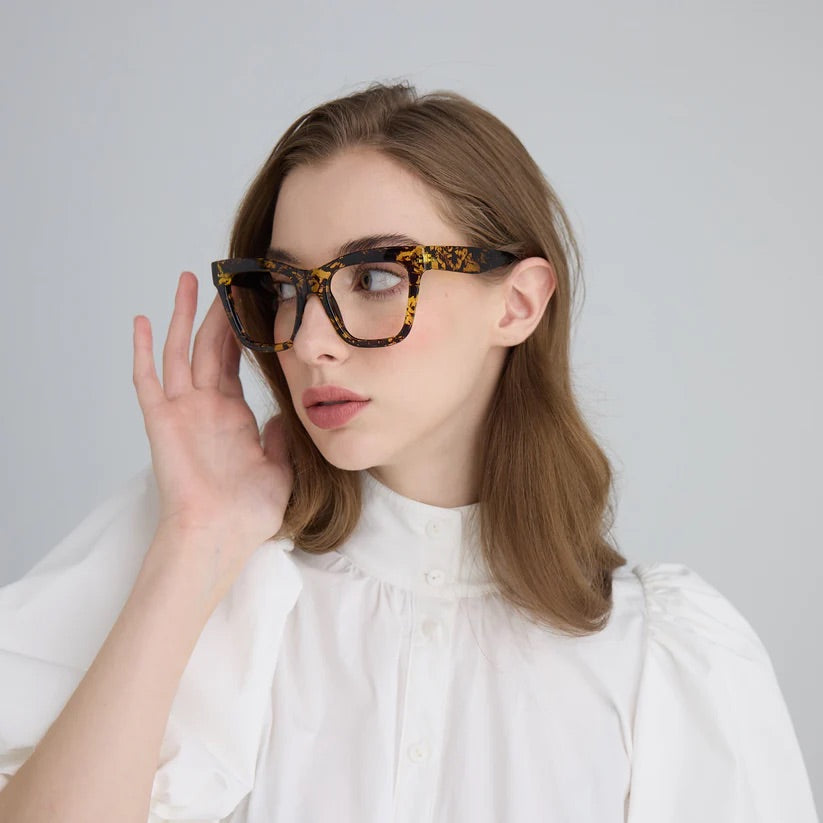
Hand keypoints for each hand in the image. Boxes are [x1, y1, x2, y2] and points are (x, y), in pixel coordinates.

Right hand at [132, 271, 293, 584]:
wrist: (222, 535)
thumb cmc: (248, 512)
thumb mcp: (280, 467)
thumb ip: (280, 437)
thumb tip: (284, 413)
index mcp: (233, 415)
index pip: (235, 361)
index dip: (241, 331)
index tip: (249, 302)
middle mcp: (206, 406)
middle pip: (210, 346)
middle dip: (215, 312)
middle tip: (223, 278)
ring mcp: (182, 411)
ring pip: (181, 351)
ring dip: (183, 315)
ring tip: (189, 280)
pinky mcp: (161, 420)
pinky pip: (148, 379)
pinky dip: (143, 349)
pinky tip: (143, 319)